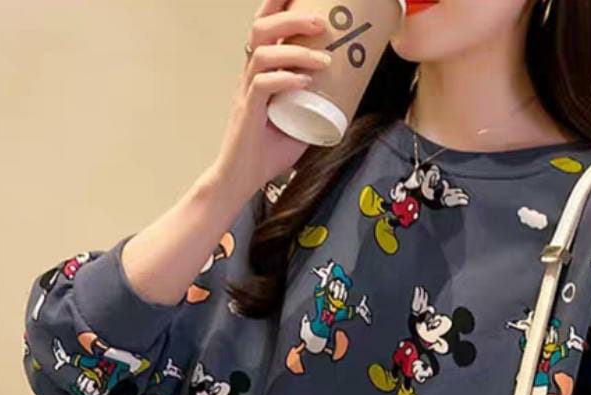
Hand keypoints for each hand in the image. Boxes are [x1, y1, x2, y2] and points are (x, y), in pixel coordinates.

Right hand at [209, 0, 332, 199]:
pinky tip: (304, 82)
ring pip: (263, 54)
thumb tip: (349, 97)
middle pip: (261, 29)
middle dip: (291, 18)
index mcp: (260, 72)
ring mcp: (246, 92)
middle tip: (321, 21)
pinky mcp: (247, 112)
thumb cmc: (265, 153)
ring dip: (296, 51)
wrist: (241, 180)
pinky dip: (285, 79)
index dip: (278, 6)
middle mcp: (250, 76)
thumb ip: (316, 107)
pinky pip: (262, 85)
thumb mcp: (300, 124)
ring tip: (323, 58)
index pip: (265, 28)